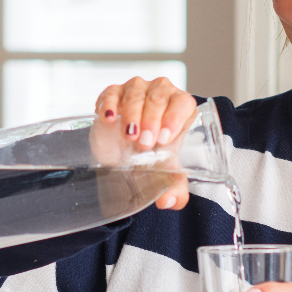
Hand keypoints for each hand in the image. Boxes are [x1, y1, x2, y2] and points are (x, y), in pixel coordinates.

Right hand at [94, 76, 197, 210]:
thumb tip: (168, 200)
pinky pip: (112, 92)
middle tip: (145, 144)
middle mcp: (161, 94)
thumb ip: (174, 189)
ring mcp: (136, 90)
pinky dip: (109, 104)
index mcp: (180, 107)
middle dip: (152, 119)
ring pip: (136, 92)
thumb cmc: (152, 155)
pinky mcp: (114, 93)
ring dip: (133, 114)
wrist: (124, 154)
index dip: (175, 117)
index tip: (165, 138)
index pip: (183, 103)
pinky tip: (109, 119)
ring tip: (130, 137)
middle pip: (159, 96)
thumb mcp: (165, 173)